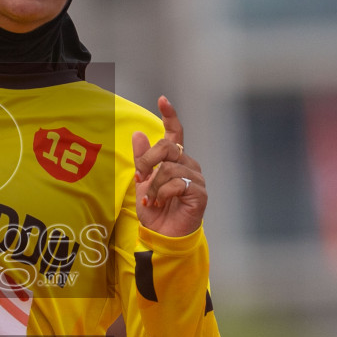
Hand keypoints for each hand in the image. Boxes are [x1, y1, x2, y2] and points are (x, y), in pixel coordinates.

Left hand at [132, 97, 206, 236]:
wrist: (162, 236)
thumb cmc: (155, 210)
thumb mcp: (142, 182)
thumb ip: (142, 159)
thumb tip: (138, 133)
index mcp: (176, 160)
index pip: (175, 133)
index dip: (170, 116)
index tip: (162, 99)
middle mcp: (188, 165)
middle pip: (168, 147)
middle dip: (147, 161)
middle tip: (139, 177)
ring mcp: (196, 178)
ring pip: (169, 168)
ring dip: (154, 186)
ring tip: (151, 200)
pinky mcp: (199, 193)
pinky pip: (176, 184)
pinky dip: (162, 194)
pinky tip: (160, 203)